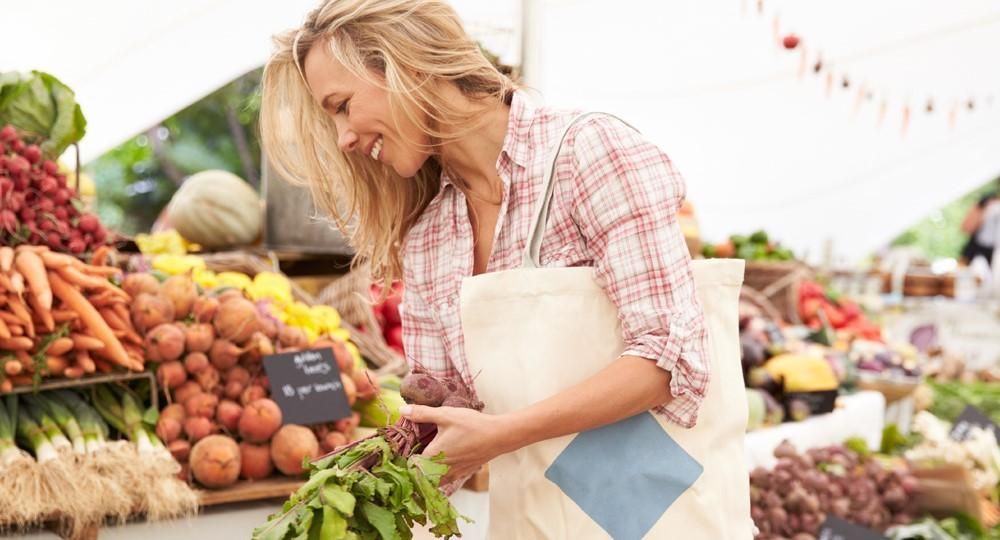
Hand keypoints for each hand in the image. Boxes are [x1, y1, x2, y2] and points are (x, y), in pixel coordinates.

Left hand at [400, 404, 517, 483]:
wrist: (498, 436)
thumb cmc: (472, 425)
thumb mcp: (445, 415)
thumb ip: (422, 413)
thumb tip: (402, 410)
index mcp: (433, 456)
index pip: (410, 465)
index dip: (405, 459)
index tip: (403, 451)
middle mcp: (441, 469)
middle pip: (420, 476)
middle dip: (414, 468)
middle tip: (413, 454)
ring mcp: (453, 474)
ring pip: (433, 480)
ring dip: (428, 473)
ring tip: (426, 459)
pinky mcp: (463, 474)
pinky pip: (446, 480)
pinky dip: (440, 474)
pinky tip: (443, 461)